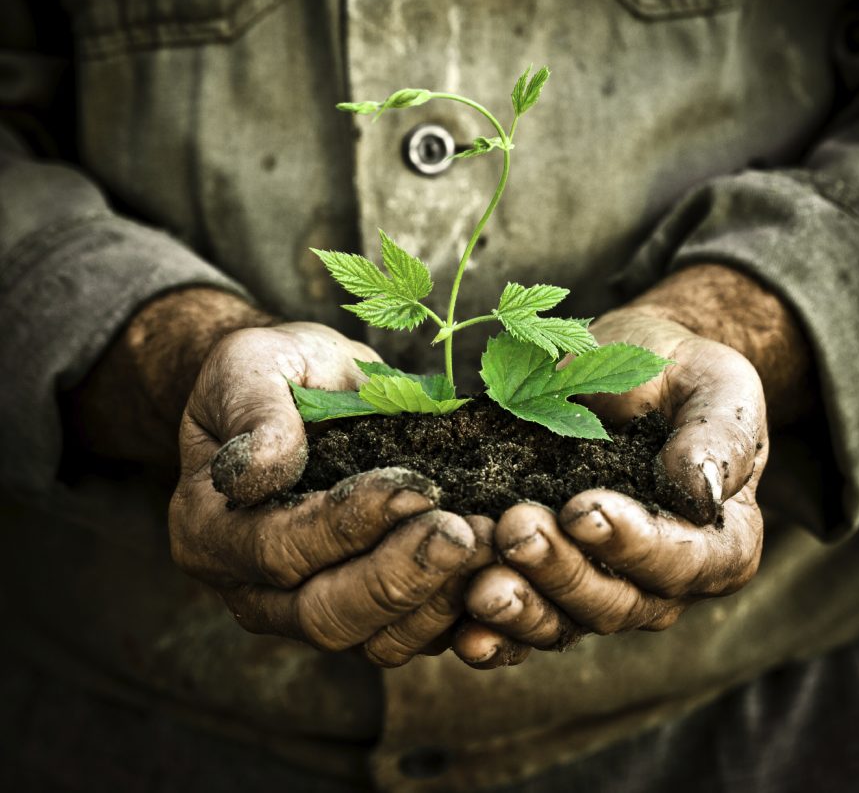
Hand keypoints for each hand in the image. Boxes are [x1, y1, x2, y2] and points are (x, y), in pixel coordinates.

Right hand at [169, 321, 490, 665]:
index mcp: (211, 529)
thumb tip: (260, 469)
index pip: (276, 548)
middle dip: (400, 577)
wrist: (303, 388)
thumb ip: (253, 410)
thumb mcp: (249, 367)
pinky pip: (410, 636)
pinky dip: (456, 612)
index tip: (412, 488)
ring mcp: (308, 606)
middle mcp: (253, 586)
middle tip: (462, 533)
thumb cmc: (273, 373)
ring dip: (438, 601)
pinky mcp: (364, 610)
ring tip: (488, 545)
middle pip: (325, 614)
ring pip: (373, 641)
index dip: (346, 525)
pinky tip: (495, 569)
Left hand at [460, 308, 766, 652]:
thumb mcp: (715, 384)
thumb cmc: (677, 374)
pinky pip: (523, 625)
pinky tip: (462, 633)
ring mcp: (600, 588)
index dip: (633, 544)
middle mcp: (662, 582)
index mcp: (717, 542)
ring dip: (521, 608)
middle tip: (515, 529)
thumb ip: (720, 435)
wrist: (622, 375)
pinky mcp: (547, 585)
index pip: (682, 561)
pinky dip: (494, 636)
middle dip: (562, 571)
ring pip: (565, 623)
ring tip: (481, 585)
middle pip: (616, 603)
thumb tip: (700, 491)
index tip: (582, 510)